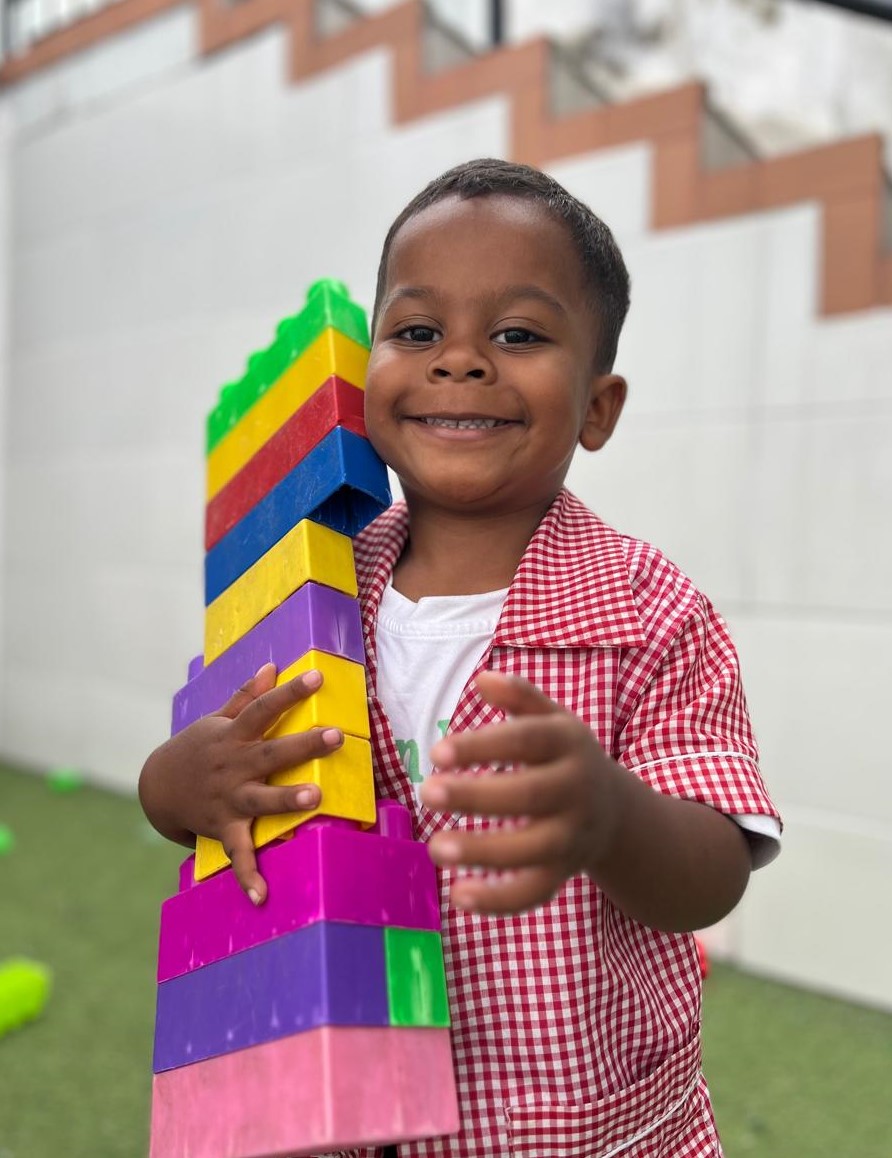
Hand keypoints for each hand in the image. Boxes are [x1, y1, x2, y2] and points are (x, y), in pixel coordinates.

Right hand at [138, 663, 342, 902]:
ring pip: (261, 799)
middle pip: (271, 753)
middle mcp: (233, 766)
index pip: (263, 708)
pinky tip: (263, 896)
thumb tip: (272, 666)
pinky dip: (248, 876)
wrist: (157, 787)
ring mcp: (229, 799)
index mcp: (233, 736)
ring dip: (286, 799)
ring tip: (315, 796)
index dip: (289, 692)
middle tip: (336, 736)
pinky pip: (237, 855)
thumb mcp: (216, 719)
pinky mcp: (224, 828)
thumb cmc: (197, 749)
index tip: (316, 676)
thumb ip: (246, 696)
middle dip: (303, 745)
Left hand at [419, 671, 620, 914]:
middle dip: (476, 796)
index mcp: (569, 743)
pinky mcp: (563, 872)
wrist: (616, 811)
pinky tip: (458, 896)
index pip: (526, 741)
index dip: (483, 746)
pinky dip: (500, 901)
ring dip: (483, 852)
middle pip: (528, 795)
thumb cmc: (564, 757)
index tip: (437, 752)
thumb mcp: (551, 718)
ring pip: (532, 850)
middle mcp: (576, 790)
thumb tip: (484, 680)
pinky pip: (534, 892)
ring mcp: (572, 835)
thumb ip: (520, 696)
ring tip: (435, 848)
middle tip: (427, 792)